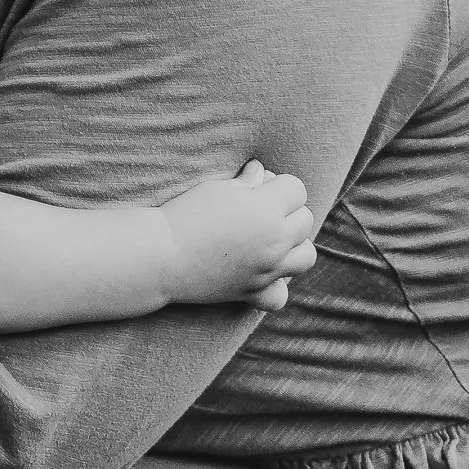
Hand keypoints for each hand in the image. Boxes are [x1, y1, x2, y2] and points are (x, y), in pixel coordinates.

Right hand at [163, 160, 315, 311]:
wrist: (161, 255)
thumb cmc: (186, 213)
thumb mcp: (217, 188)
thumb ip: (248, 181)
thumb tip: (261, 173)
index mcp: (268, 209)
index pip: (297, 188)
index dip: (278, 184)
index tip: (257, 187)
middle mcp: (275, 240)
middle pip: (305, 219)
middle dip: (287, 210)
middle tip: (257, 210)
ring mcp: (267, 269)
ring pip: (307, 256)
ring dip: (294, 245)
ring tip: (270, 240)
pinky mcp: (253, 291)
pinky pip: (281, 295)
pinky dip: (276, 286)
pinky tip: (261, 273)